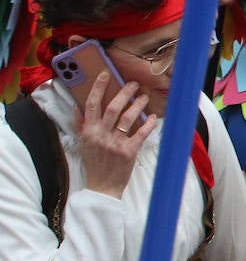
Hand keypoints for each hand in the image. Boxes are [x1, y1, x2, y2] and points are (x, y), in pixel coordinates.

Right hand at [77, 73, 156, 197]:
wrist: (102, 187)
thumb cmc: (94, 164)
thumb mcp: (84, 143)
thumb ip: (81, 125)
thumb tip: (77, 107)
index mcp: (88, 131)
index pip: (91, 104)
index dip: (98, 87)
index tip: (106, 74)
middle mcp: (100, 135)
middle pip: (112, 108)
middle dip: (124, 93)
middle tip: (134, 84)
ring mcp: (114, 144)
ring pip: (127, 118)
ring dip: (138, 105)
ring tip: (145, 97)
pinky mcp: (128, 152)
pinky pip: (140, 134)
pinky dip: (148, 124)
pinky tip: (154, 117)